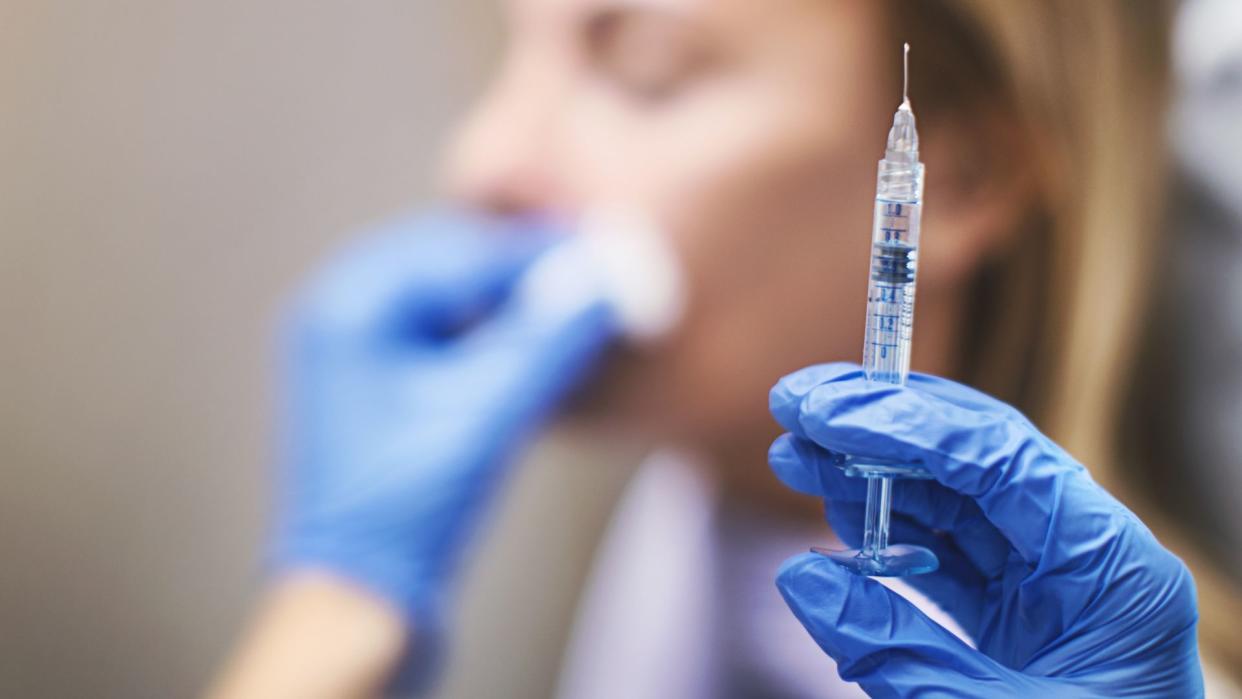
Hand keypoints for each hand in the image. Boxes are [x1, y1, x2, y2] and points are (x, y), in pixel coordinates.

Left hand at [272, 211, 614, 654]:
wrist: (357, 602)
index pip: (457, 253)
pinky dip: (487, 339)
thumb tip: (601, 284)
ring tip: (566, 315)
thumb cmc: (401, 510)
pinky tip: (531, 353)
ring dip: (506, 306)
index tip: (594, 253)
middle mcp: (338, 318)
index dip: (533, 254)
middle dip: (517, 273)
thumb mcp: (487, 414)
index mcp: (346, 308)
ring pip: (445, 302)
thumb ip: (547, 341)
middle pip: (447, 266)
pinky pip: (437, 339)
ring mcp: (352, 358)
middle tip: (584, 279)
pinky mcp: (374, 395)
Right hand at [767, 363, 1202, 697]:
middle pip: (975, 460)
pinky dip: (887, 536)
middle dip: (880, 429)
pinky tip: (835, 521)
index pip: (1000, 458)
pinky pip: (948, 557)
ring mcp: (1051, 587)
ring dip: (872, 475)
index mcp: (1110, 570)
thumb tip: (802, 576)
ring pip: (954, 501)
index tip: (823, 410)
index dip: (902, 425)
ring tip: (797, 456)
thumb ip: (892, 647)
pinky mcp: (1019, 617)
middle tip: (797, 407)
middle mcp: (1083, 559)